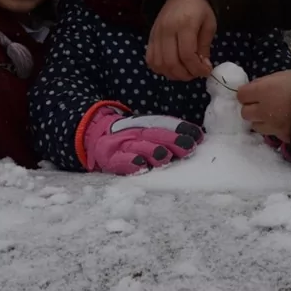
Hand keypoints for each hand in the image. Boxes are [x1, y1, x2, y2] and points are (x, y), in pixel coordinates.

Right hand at [83, 108, 203, 175]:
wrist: (93, 135)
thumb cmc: (128, 140)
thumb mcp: (145, 133)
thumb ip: (168, 134)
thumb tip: (197, 137)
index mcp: (144, 126)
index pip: (164, 125)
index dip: (180, 129)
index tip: (197, 136)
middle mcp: (134, 133)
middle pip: (154, 135)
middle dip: (171, 140)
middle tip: (187, 146)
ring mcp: (121, 145)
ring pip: (138, 147)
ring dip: (152, 151)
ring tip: (164, 155)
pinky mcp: (109, 158)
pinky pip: (120, 161)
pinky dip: (129, 162)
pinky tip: (139, 164)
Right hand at [146, 0, 216, 80]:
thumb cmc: (201, 9)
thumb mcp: (209, 25)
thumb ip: (204, 47)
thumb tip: (203, 67)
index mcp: (184, 24)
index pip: (187, 54)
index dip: (197, 68)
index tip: (206, 71)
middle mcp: (167, 29)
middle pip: (171, 61)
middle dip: (185, 74)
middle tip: (195, 74)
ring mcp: (156, 33)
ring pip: (158, 63)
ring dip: (172, 73)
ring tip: (185, 72)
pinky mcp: (150, 36)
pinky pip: (150, 58)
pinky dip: (159, 68)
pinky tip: (172, 67)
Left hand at [236, 70, 290, 141]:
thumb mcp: (284, 75)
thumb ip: (266, 83)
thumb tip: (255, 88)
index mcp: (262, 91)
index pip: (240, 95)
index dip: (247, 94)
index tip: (254, 92)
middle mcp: (263, 111)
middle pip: (245, 113)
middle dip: (252, 108)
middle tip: (262, 104)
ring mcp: (272, 126)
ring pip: (256, 126)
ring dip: (261, 120)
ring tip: (273, 115)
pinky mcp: (283, 137)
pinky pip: (272, 134)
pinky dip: (275, 128)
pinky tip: (284, 122)